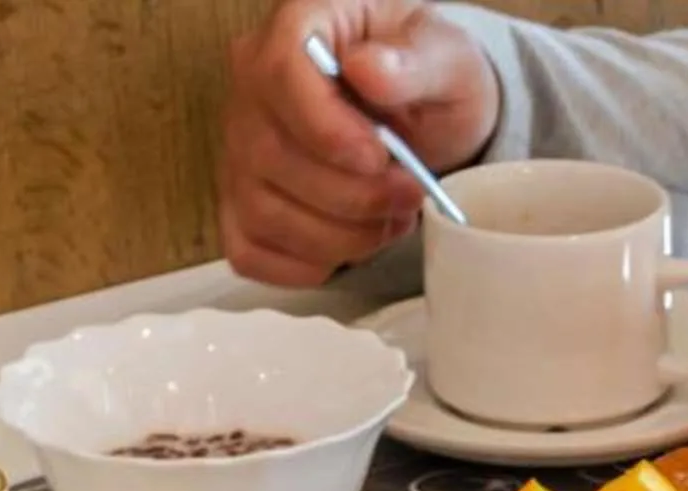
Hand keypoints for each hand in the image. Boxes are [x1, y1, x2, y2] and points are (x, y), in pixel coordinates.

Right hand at [222, 1, 498, 285]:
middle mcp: (253, 88)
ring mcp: (241, 150)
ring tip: (389, 218)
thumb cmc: (428, 79)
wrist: (425, 118)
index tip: (378, 158)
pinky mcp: (244, 204)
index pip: (279, 74)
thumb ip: (414, 60)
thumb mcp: (446, 58)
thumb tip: (369, 70)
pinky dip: (306, 264)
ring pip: (263, 211)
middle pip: (271, 155)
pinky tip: (350, 245)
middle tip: (408, 194)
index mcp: (297, 28)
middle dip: (351, 195)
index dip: (327, 130)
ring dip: (339, 236)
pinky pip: (250, 252)